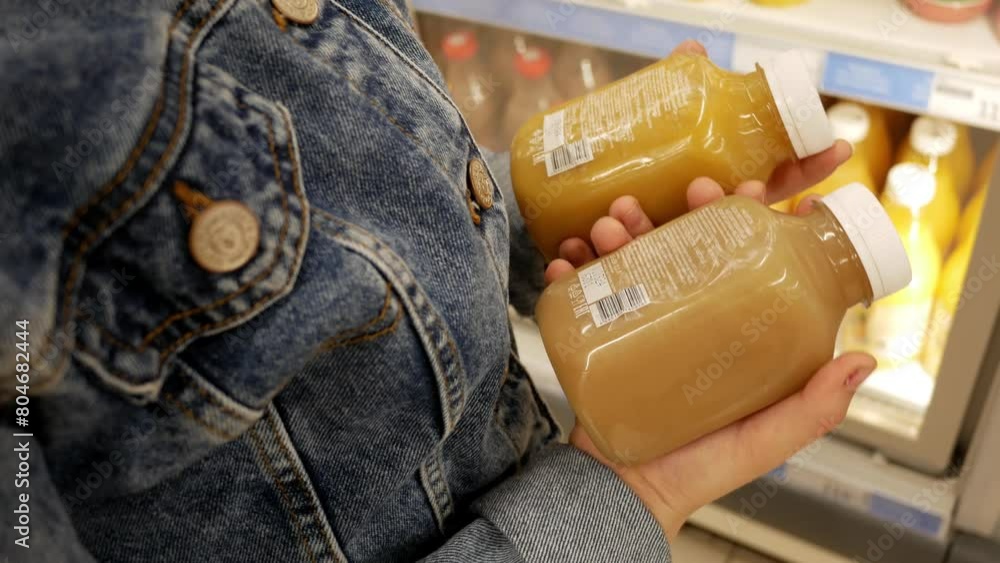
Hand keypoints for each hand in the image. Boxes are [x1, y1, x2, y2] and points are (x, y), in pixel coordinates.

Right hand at [544, 180, 876, 539]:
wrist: (622, 495)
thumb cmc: (698, 471)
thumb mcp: (764, 440)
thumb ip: (811, 408)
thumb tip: (865, 357)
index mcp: (732, 332)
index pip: (747, 261)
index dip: (750, 220)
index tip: (751, 191)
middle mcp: (688, 318)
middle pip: (685, 247)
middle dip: (674, 212)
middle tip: (677, 195)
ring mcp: (642, 322)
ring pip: (633, 258)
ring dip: (619, 230)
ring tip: (609, 225)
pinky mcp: (601, 334)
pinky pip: (584, 292)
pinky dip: (572, 269)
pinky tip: (566, 262)